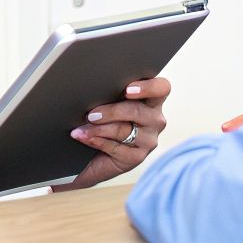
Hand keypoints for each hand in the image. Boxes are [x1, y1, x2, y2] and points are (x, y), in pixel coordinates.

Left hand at [57, 77, 170, 191]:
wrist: (92, 154)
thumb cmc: (101, 120)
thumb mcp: (107, 102)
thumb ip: (108, 92)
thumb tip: (91, 85)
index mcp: (151, 99)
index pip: (162, 88)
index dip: (148, 87)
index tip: (127, 90)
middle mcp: (155, 119)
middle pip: (138, 110)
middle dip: (111, 111)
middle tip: (91, 114)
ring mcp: (149, 139)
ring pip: (123, 129)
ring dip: (98, 129)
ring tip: (80, 128)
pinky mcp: (138, 157)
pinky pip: (116, 147)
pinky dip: (96, 141)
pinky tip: (84, 137)